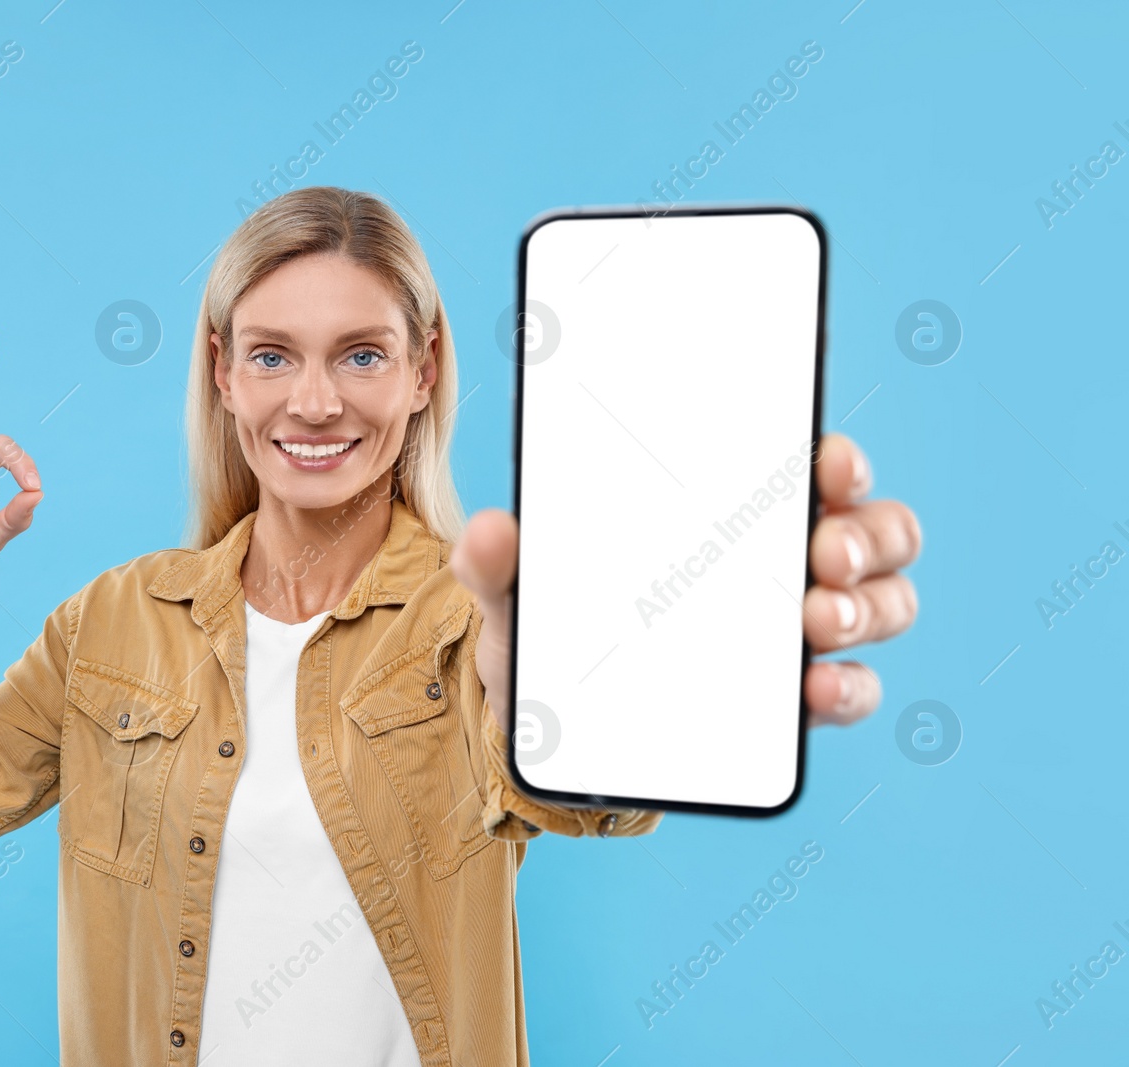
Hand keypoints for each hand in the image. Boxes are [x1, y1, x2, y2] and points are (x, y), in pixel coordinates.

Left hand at [451, 432, 920, 731]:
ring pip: (883, 603)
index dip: (836, 458)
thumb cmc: (553, 633)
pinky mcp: (795, 704)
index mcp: (729, 512)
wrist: (553, 731)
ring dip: (870, 608)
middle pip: (872, 530)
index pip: (810, 468)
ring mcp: (798, 632)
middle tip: (826, 552)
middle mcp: (783, 563)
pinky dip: (850, 689)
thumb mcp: (518, 594)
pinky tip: (818, 690)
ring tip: (819, 621)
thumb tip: (488, 531)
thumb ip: (498, 563)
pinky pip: (851, 690)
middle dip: (867, 533)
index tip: (826, 460)